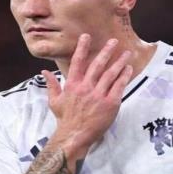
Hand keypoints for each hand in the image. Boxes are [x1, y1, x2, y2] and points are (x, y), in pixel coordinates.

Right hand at [42, 33, 132, 154]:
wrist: (74, 136)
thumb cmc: (65, 120)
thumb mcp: (55, 102)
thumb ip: (51, 85)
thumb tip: (44, 72)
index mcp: (72, 85)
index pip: (77, 62)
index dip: (82, 48)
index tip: (87, 36)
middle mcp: (86, 87)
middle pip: (98, 65)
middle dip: (107, 51)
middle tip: (114, 41)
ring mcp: (99, 95)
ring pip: (111, 74)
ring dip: (119, 62)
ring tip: (127, 53)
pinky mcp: (110, 103)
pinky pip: (119, 86)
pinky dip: (124, 76)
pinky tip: (128, 69)